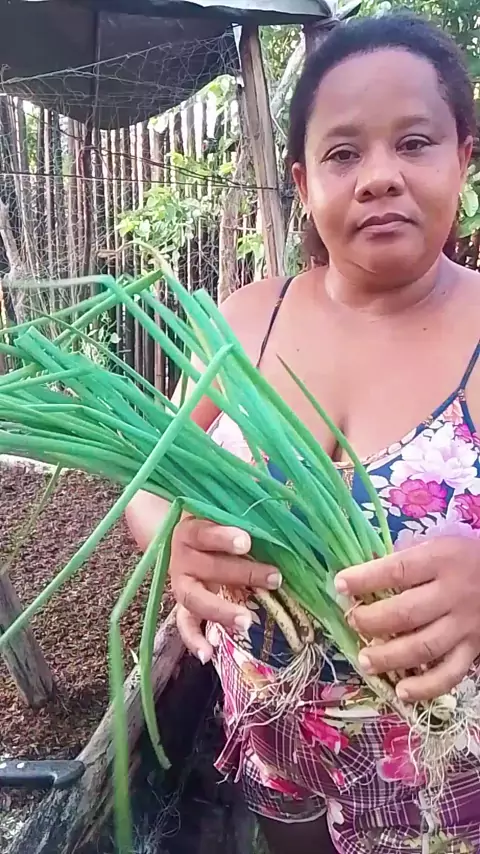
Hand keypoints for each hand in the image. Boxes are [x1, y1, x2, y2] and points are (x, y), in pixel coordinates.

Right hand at [171, 518, 280, 664]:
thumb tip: (284, 526)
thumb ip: (244, 521)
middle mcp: (182, 557)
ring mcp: (180, 583)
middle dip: (243, 574)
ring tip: (245, 622)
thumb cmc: (213, 525)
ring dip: (221, 611)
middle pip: (209, 568)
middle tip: (274, 578)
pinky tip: (208, 655)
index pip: (204, 533)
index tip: (247, 542)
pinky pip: (184, 624)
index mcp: (192, 531)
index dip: (223, 538)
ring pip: (195, 599)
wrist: (180, 537)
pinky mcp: (181, 604)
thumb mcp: (222, 517)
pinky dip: (194, 640)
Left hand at [335, 536, 479, 702]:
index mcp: (442, 560)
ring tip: (365, 660)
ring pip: (423, 647)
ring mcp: (465, 626)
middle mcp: (453, 594)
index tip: (341, 585)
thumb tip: (366, 569)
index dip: (365, 579)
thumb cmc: (468, 558)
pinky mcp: (475, 649)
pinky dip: (426, 687)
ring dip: (389, 657)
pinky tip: (402, 691)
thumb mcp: (441, 544)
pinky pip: (450, 674)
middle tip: (353, 621)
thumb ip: (408, 555)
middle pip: (406, 613)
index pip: (397, 570)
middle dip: (372, 621)